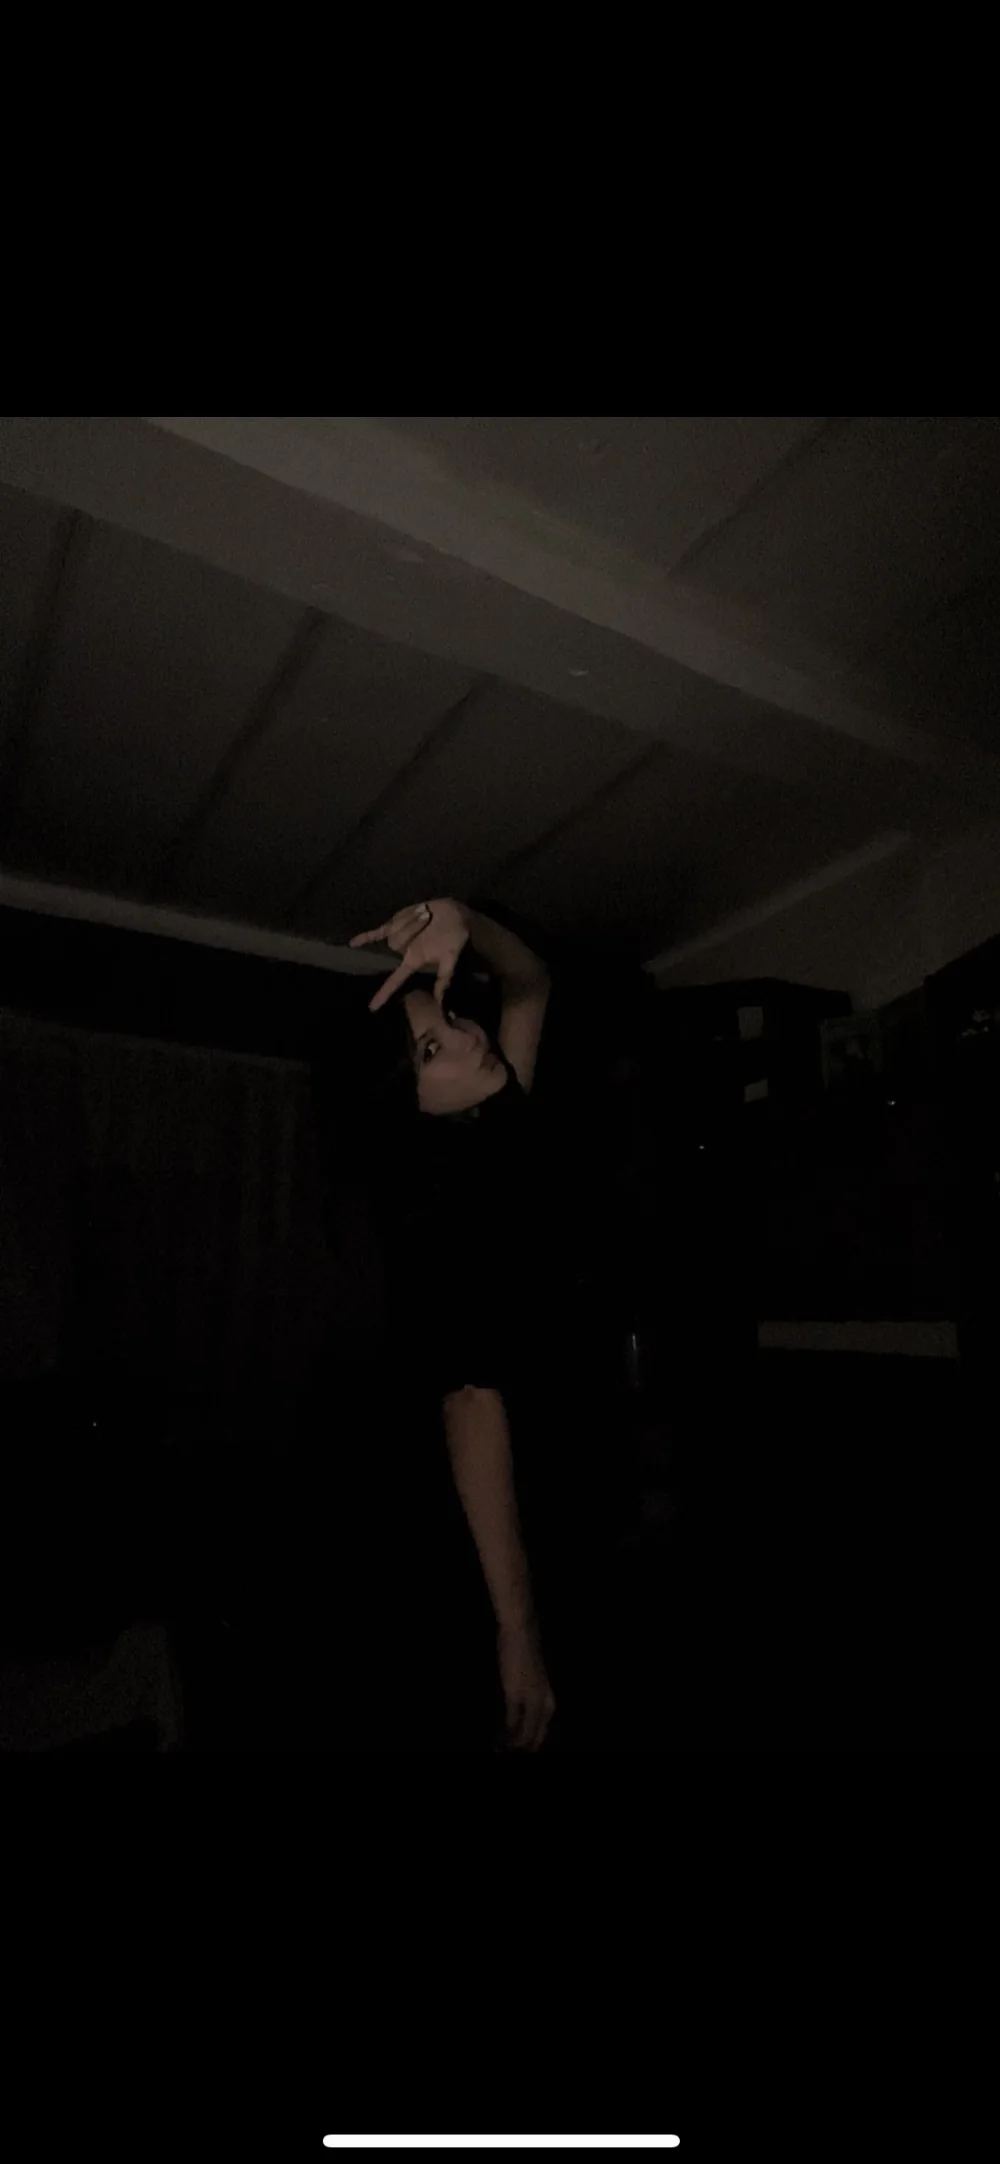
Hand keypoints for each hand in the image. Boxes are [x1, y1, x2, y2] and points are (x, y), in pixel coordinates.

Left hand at [349, 898, 470, 1011]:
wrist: (452, 914)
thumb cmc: (453, 937)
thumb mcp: (450, 958)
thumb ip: (443, 978)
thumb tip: (440, 1001)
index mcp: (413, 961)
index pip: (395, 981)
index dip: (384, 994)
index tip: (372, 1008)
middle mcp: (402, 952)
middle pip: (394, 945)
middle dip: (410, 930)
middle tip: (427, 920)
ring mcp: (396, 938)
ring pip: (392, 933)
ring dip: (410, 922)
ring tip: (425, 916)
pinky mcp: (394, 925)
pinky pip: (376, 933)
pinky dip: (365, 938)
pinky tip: (352, 944)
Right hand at [496, 1616, 555, 1750]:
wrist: (521, 1633)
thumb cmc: (526, 1650)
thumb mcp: (533, 1678)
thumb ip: (531, 1694)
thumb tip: (523, 1708)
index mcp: (550, 1699)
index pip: (543, 1729)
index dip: (533, 1742)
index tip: (523, 1749)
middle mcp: (544, 1702)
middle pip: (537, 1734)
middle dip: (527, 1747)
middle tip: (515, 1753)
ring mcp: (531, 1699)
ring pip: (525, 1732)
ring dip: (516, 1743)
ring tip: (506, 1750)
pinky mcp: (515, 1694)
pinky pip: (513, 1721)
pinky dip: (508, 1732)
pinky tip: (502, 1739)